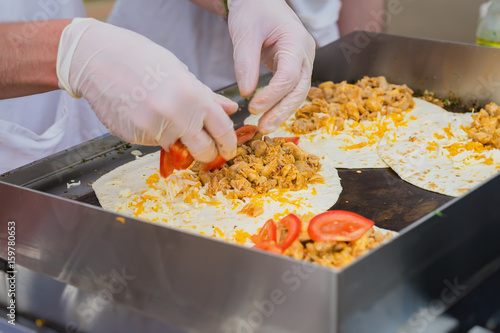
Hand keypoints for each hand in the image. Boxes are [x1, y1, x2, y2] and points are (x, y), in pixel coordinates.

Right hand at [57, 18, 237, 162]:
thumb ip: (206, 96)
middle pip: (204, 150)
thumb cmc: (140, 59)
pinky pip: (154, 143)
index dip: (228, 144)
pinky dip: (155, 135)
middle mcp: (177, 115)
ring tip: (162, 116)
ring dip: (177, 141)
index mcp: (193, 96)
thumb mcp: (179, 72)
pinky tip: (144, 114)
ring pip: (177, 148)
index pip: (222, 130)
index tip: (229, 150)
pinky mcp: (136, 137)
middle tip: (206, 151)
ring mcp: (155, 129)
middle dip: (208, 154)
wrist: (97, 59)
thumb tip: (231, 110)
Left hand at [228, 0, 315, 133]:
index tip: (252, 107)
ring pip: (298, 93)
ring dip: (282, 112)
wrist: (259, 1)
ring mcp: (302, 61)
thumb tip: (246, 93)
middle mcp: (305, 53)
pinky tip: (267, 116)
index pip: (289, 75)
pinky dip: (280, 104)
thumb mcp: (244, 32)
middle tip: (263, 128)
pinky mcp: (294, 67)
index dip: (272, 95)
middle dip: (281, 111)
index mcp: (296, 40)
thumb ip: (245, 62)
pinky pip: (290, 90)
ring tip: (264, 127)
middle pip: (299, 89)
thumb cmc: (252, 10)